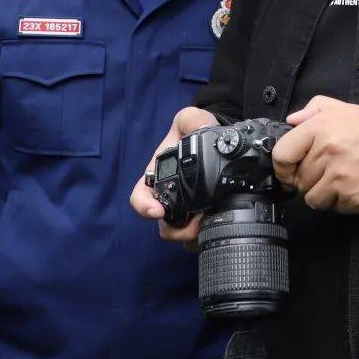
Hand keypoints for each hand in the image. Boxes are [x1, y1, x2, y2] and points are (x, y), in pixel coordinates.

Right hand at [130, 106, 218, 246]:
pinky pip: (198, 238)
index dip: (144, 208)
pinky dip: (205, 236)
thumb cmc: (197, 133)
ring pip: (182, 236)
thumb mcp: (191, 120)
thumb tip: (193, 127)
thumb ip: (190, 119)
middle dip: (177, 229)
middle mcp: (167, 199)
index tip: (157, 211)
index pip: (140, 199)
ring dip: (193, 235)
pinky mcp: (201, 220)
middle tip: (195, 222)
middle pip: (163, 226)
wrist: (217, 144)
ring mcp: (184, 213)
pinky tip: (218, 223)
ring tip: (209, 221)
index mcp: (157, 179)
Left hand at [273, 95, 358, 216]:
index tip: (289, 169)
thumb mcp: (348, 109)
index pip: (282, 154)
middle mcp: (327, 153)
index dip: (283, 165)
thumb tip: (292, 121)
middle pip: (298, 180)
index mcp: (321, 128)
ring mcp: (340, 179)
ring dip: (325, 193)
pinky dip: (344, 202)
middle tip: (331, 170)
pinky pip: (335, 208)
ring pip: (313, 198)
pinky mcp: (353, 200)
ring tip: (345, 180)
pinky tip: (358, 187)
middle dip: (311, 178)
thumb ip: (316, 109)